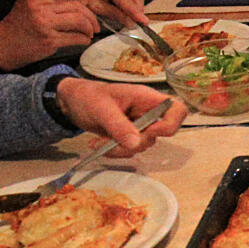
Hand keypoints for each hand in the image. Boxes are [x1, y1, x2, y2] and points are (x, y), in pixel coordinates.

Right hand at [0, 0, 97, 70]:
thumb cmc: (20, 23)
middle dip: (91, 16)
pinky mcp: (49, 40)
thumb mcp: (30, 2)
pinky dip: (84, 39)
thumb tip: (81, 1)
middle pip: (77, 6)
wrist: (2, 44)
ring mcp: (45, 24)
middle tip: (95, 24)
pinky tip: (84, 40)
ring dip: (90, 28)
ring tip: (90, 33)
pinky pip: (76, 38)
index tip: (85, 3)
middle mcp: (40, 6)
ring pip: (79, 21)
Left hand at [55, 78, 188, 155]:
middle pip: (161, 133)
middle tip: (114, 140)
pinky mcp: (129, 135)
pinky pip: (131, 150)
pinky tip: (99, 143)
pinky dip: (115, 151)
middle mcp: (148, 112)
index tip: (151, 132)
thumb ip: (119, 126)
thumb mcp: (101, 109)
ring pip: (143, 145)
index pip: (177, 110)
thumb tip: (135, 144)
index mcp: (146, 98)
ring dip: (121, 149)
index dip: (171, 124)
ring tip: (99, 142)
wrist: (72, 102)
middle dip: (137, 142)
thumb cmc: (87, 96)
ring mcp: (139, 125)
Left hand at [75, 0, 146, 27]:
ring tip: (130, 19)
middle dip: (138, 11)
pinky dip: (133, 5)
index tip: (144, 23)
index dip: (136, 12)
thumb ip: (114, 14)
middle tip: (135, 24)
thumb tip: (132, 23)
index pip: (126, 0)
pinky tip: (127, 12)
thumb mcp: (95, 8)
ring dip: (136, 9)